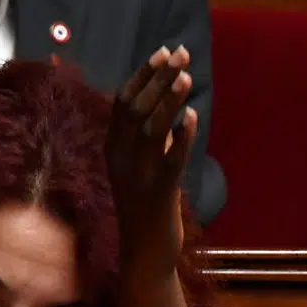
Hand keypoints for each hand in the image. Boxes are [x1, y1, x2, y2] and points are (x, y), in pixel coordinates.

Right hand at [106, 46, 197, 283]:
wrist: (144, 253)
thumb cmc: (146, 206)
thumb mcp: (143, 166)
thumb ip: (151, 138)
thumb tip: (167, 106)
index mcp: (113, 147)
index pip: (124, 101)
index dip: (144, 74)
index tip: (164, 52)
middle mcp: (121, 157)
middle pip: (136, 107)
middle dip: (158, 77)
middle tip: (180, 52)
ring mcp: (138, 175)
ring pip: (151, 129)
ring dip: (169, 100)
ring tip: (186, 76)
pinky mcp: (159, 192)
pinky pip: (170, 160)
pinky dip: (181, 137)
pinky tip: (193, 116)